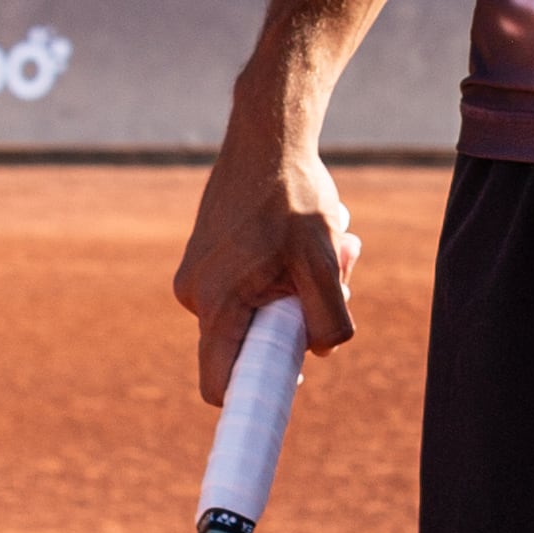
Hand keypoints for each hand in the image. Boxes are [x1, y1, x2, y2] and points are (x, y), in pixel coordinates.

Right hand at [174, 122, 359, 403]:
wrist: (266, 136)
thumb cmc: (293, 197)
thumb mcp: (322, 261)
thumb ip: (328, 319)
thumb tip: (322, 352)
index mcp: (215, 303)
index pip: (220, 383)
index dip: (254, 396)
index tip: (289, 391)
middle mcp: (195, 294)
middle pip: (253, 340)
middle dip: (300, 318)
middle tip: (338, 272)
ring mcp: (198, 275)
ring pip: (260, 309)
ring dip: (302, 287)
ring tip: (330, 242)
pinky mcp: (208, 259)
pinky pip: (253, 285)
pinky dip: (287, 270)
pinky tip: (308, 235)